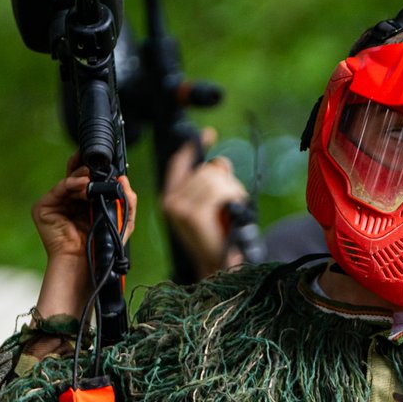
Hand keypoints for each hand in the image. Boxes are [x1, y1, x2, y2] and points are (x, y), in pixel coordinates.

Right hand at [32, 157, 136, 320]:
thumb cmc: (101, 245)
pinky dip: (71, 183)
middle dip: (87, 166)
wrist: (84, 262)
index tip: (107, 160)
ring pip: (69, 180)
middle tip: (97, 159)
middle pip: (77, 176)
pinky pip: (59, 189)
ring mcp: (56, 204)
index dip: (97, 170)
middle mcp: (70, 201)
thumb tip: (124, 179)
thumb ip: (127, 200)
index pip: (90, 181)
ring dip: (83, 176)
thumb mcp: (122, 220)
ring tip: (92, 177)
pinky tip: (84, 183)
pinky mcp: (44, 208)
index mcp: (86, 204)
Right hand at [161, 130, 250, 277]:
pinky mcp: (192, 214)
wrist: (219, 267)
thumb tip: (220, 162)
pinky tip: (230, 213)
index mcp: (172, 197)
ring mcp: (179, 208)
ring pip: (214, 178)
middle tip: (231, 203)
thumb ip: (215, 181)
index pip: (179, 163)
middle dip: (226, 182)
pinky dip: (232, 198)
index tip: (207, 134)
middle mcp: (170, 201)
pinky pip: (219, 190)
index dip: (193, 146)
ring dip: (231, 191)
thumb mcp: (216, 203)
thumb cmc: (219, 238)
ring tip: (230, 212)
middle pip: (206, 169)